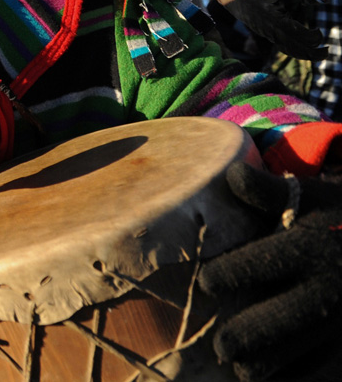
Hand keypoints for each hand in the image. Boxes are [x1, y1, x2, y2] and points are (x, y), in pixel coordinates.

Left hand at [199, 162, 341, 380]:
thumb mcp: (318, 197)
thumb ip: (271, 191)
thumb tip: (232, 175)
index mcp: (308, 251)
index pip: (248, 269)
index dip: (220, 279)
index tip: (209, 283)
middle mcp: (325, 293)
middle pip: (263, 328)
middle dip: (233, 339)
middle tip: (221, 342)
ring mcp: (341, 326)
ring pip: (283, 361)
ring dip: (256, 365)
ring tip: (241, 362)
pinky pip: (313, 375)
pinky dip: (289, 376)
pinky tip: (272, 371)